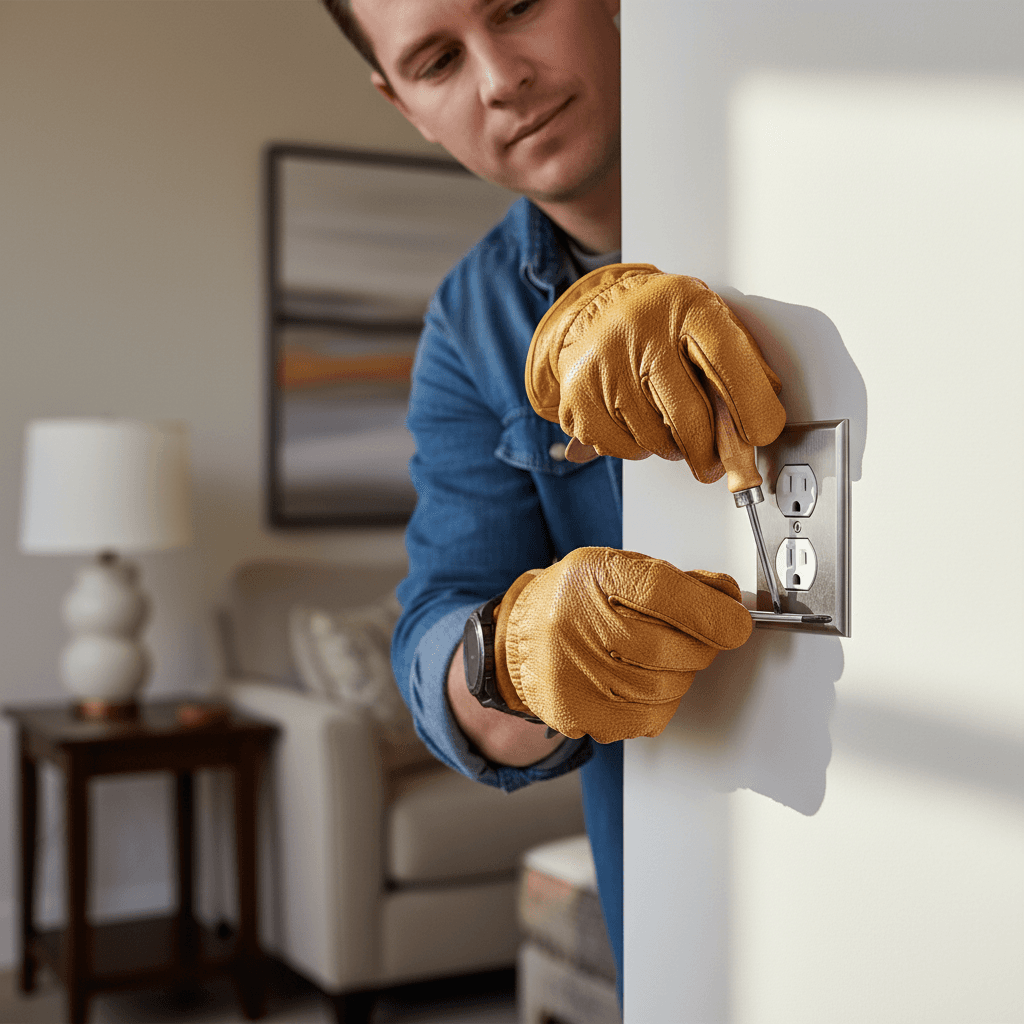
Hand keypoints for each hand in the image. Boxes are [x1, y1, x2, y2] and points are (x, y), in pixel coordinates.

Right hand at [492, 547, 752, 742]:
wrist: (519, 638)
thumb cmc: (576, 600)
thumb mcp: (622, 570)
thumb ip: (678, 583)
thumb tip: (728, 599)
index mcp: (593, 576)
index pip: (662, 592)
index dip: (710, 612)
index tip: (737, 624)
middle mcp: (576, 623)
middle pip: (670, 648)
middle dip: (698, 647)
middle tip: (690, 639)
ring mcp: (574, 673)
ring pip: (665, 688)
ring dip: (678, 677)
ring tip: (652, 659)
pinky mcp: (577, 713)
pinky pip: (648, 717)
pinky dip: (657, 703)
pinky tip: (636, 682)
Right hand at [526, 264, 785, 481]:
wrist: (593, 313)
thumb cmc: (661, 322)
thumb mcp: (708, 321)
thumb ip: (741, 360)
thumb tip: (766, 410)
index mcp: (685, 305)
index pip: (727, 361)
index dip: (752, 406)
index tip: (762, 434)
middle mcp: (641, 330)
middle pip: (689, 415)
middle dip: (710, 452)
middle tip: (715, 463)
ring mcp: (604, 363)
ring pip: (656, 440)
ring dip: (672, 449)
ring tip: (670, 427)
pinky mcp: (578, 395)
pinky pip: (624, 449)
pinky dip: (639, 450)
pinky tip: (640, 425)